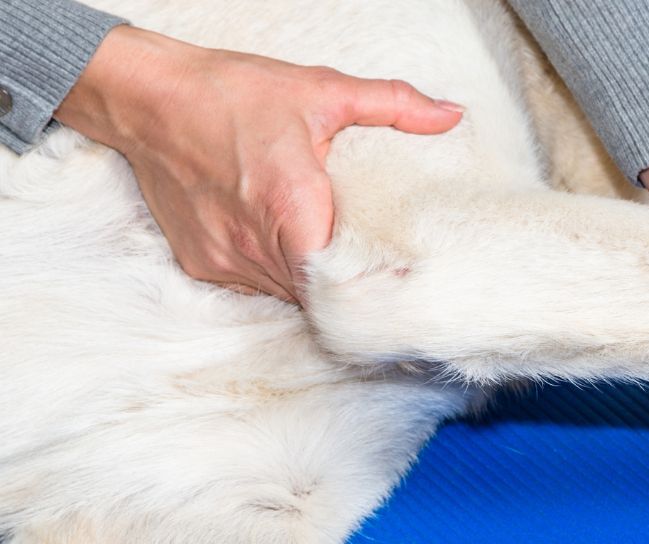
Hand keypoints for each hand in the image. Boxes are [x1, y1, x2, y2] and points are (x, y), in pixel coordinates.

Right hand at [55, 26, 464, 302]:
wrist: (147, 98)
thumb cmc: (231, 94)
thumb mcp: (321, 91)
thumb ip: (393, 104)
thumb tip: (450, 115)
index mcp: (291, 207)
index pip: (340, 283)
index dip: (373, 291)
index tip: (401, 289)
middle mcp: (253, 244)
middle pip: (317, 295)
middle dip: (349, 290)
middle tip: (385, 283)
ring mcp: (223, 259)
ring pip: (286, 294)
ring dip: (312, 283)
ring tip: (341, 266)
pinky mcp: (200, 263)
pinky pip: (253, 286)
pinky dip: (276, 274)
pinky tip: (291, 249)